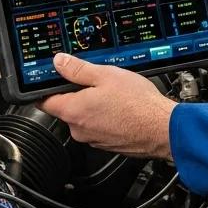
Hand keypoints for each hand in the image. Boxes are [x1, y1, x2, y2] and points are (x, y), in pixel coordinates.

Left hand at [38, 53, 174, 158]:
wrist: (163, 129)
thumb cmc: (137, 104)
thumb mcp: (105, 75)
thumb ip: (77, 69)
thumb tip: (58, 62)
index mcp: (73, 111)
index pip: (44, 102)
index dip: (46, 89)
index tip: (54, 80)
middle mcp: (79, 130)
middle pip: (66, 109)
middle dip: (77, 95)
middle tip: (97, 82)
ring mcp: (93, 140)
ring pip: (85, 118)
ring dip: (94, 106)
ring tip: (115, 96)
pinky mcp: (107, 145)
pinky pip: (99, 127)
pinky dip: (106, 117)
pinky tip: (122, 109)